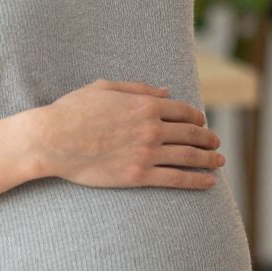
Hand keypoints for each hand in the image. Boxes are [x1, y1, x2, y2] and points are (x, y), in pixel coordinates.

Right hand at [27, 80, 224, 189]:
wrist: (52, 139)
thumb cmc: (73, 110)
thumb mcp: (106, 88)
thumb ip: (140, 89)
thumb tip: (167, 91)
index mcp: (146, 105)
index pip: (184, 111)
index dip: (197, 117)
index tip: (202, 123)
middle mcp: (152, 128)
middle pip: (192, 133)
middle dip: (208, 138)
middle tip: (216, 143)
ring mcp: (146, 153)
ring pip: (189, 156)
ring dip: (209, 159)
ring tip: (219, 161)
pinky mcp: (137, 176)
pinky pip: (175, 179)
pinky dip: (196, 181)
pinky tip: (209, 182)